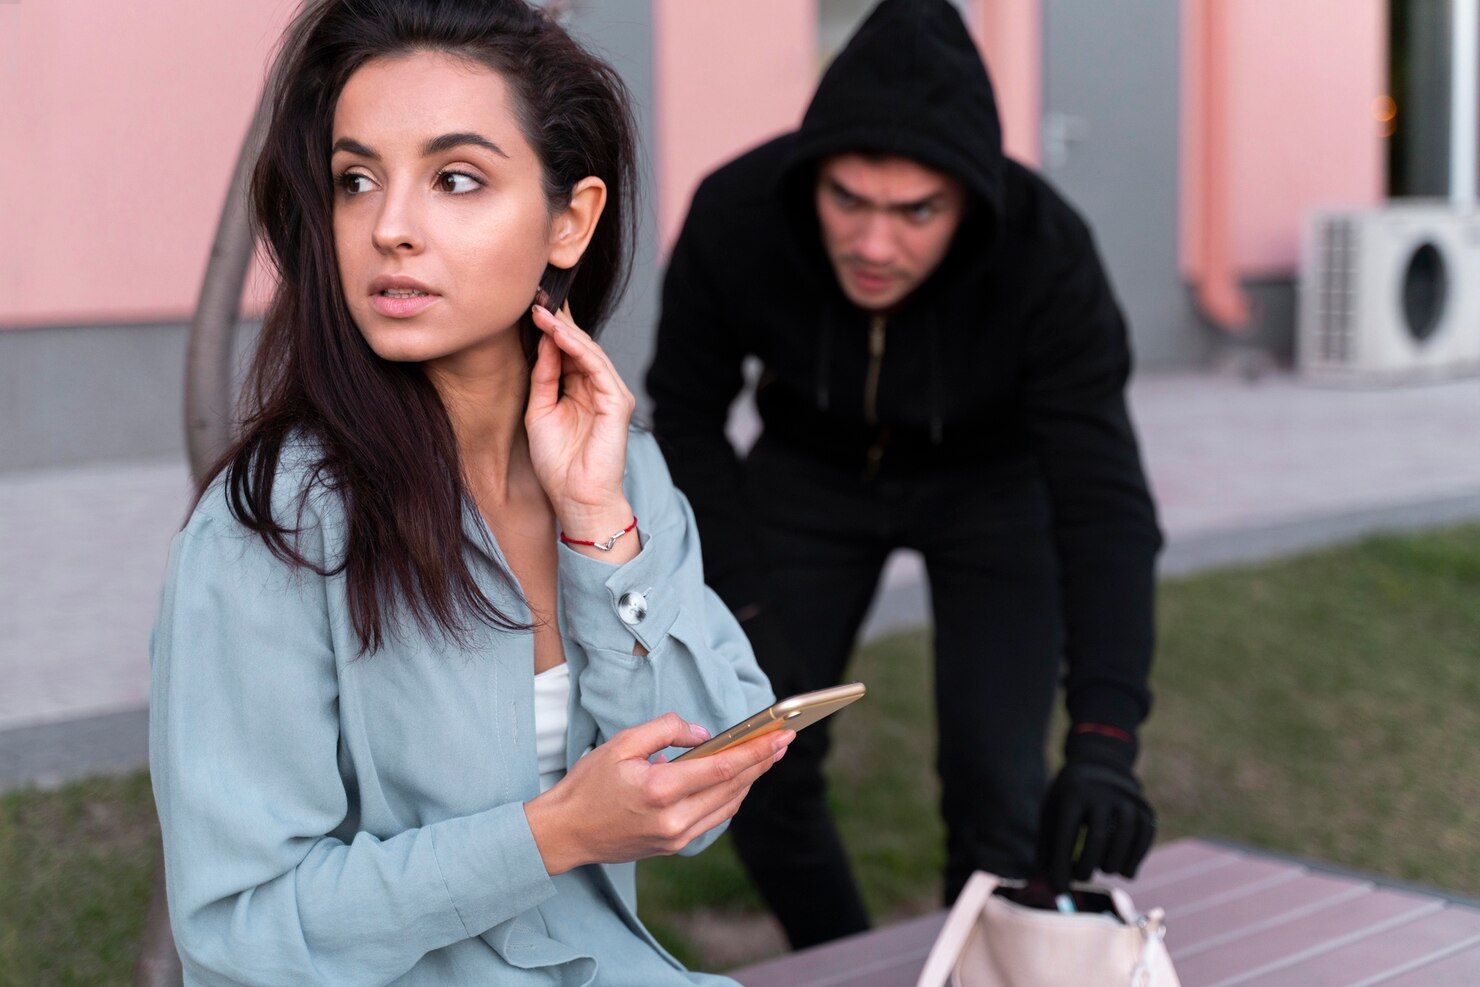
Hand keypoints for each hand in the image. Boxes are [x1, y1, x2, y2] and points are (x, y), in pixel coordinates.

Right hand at [523, 711, 794, 873]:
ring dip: (751, 780)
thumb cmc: (589, 785)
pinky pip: (713, 818)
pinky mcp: (674, 846)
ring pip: (727, 805)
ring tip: (767, 756)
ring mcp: (676, 837)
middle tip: (784, 741)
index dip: (756, 751)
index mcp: (659, 790)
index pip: (722, 768)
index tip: (780, 736)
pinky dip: (730, 797)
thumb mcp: (622, 744)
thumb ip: (665, 730)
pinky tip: (738, 780)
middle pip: (733, 788)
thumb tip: (703, 734)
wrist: (566, 833)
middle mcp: (673, 819)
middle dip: (762, 762)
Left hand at [525, 300, 636, 519]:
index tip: (529, 306)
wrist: (576, 498)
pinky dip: (577, 347)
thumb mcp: (540, 411)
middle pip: (579, 346)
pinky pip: (597, 366)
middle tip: (535, 297)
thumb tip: (543, 340)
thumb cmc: (558, 464)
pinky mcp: (617, 402)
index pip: (567, 352)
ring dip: (564, 330)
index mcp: (580, 391)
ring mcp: (610, 394)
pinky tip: (557, 333)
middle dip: (558, 321)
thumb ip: (543, 377)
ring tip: (542, 310)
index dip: (551, 329)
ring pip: (589, 351)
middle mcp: (598, 389)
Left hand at [1036, 731, 1155, 890]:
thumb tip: (1045, 884)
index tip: (1060, 888)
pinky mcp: (1144, 808)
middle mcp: (1101, 793)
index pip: (1066, 835)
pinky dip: (1135, 858)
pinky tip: (1124, 870)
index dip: (1062, 865)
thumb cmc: (1069, 798)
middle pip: (1098, 838)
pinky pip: (1144, 837)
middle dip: (1089, 866)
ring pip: (1125, 837)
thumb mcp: (1052, 811)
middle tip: (1083, 877)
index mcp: (1073, 794)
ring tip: (1104, 870)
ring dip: (1114, 863)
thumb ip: (1047, 846)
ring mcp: (1126, 799)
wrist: (1100, 765)